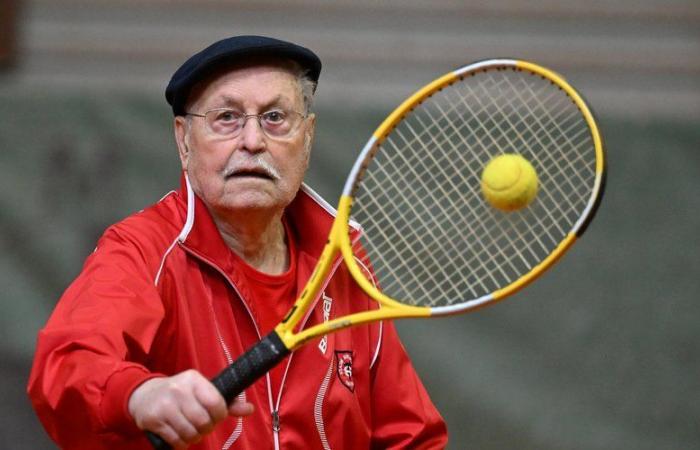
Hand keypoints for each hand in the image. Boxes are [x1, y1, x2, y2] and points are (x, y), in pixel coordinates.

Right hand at [128, 369, 253, 448]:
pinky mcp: (153, 420)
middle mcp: (179, 390)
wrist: (144, 394)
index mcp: (194, 380)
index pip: (216, 404)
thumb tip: (250, 410)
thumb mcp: (202, 391)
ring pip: (190, 433)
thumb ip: (227, 402)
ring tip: (190, 430)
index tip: (215, 417)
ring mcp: (164, 405)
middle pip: (203, 422)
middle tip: (201, 426)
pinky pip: (176, 441)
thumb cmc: (181, 394)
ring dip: (193, 438)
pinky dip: (181, 443)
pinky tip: (178, 435)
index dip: (219, 416)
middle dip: (206, 429)